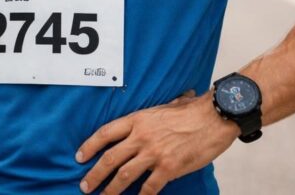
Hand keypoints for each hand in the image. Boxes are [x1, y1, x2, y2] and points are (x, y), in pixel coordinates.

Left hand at [75, 90, 238, 193]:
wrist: (215, 117)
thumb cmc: (191, 111)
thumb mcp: (162, 107)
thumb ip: (148, 118)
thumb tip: (143, 121)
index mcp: (137, 120)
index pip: (105, 133)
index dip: (89, 146)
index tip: (79, 157)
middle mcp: (141, 137)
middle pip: (109, 158)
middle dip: (94, 174)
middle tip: (84, 186)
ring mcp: (154, 153)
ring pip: (124, 175)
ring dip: (111, 189)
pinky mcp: (169, 168)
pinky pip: (149, 187)